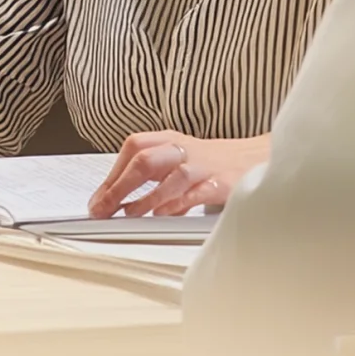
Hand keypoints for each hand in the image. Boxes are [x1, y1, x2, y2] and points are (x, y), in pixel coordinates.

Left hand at [88, 131, 270, 218]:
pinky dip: (178, 204)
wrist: (256, 158)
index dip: (112, 174)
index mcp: (171, 140)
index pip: (134, 148)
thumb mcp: (178, 162)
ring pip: (171, 175)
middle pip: (146, 158)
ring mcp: (204, 165)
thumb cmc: (212, 163)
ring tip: (131, 215)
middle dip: (120, 186)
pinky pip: (197, 192)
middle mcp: (185, 149)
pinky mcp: (223, 182)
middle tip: (103, 210)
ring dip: (147, 197)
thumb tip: (115, 202)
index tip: (97, 201)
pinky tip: (165, 215)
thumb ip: (151, 179)